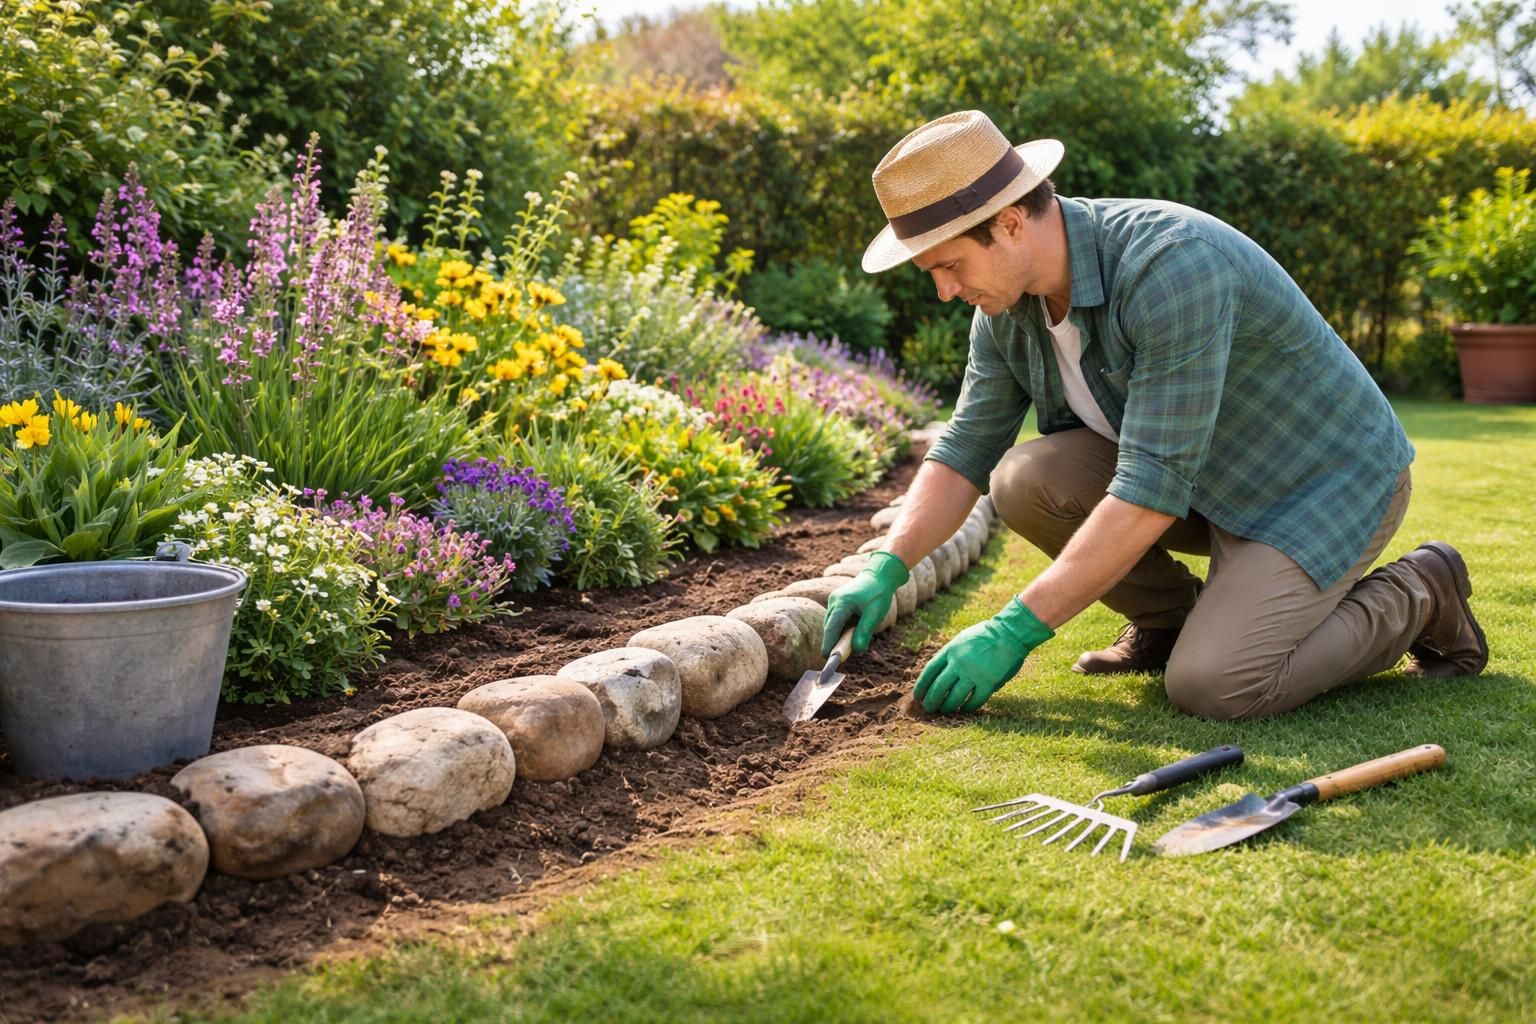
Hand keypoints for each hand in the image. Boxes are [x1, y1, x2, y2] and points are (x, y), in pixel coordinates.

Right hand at [823, 551, 909, 655]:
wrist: (879, 575)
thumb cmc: (878, 594)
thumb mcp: (875, 615)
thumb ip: (864, 632)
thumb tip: (856, 650)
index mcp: (842, 603)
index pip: (831, 628)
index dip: (828, 643)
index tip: (826, 657)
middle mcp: (834, 600)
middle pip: (830, 626)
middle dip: (833, 640)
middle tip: (840, 655)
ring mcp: (834, 599)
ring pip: (832, 622)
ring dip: (838, 633)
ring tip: (849, 640)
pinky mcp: (837, 599)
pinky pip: (836, 617)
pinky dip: (841, 626)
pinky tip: (851, 628)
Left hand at [914, 598, 1053, 713]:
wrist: (1009, 633)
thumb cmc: (986, 636)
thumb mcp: (962, 640)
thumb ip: (952, 656)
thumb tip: (941, 674)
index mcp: (950, 650)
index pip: (930, 671)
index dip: (922, 685)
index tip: (918, 695)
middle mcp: (958, 663)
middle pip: (938, 687)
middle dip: (931, 700)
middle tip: (929, 708)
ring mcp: (973, 673)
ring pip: (954, 697)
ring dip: (948, 706)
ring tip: (945, 710)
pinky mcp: (988, 682)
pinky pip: (974, 700)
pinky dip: (968, 707)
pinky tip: (965, 709)